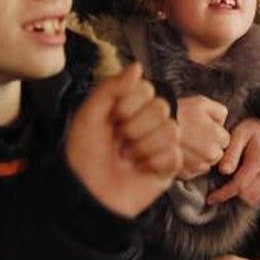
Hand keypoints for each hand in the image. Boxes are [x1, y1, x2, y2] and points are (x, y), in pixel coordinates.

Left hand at [65, 63, 180, 218]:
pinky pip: (174, 154)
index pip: (147, 89)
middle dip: (135, 127)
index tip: (113, 119)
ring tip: (128, 157)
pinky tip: (140, 169)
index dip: (129, 104)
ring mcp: (161, 144)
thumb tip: (137, 66)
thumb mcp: (89, 115)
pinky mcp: (169, 167)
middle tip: (119, 141)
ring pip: (171, 130)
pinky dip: (153, 162)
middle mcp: (148, 122)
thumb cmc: (85, 154)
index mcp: (130, 107)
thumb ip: (111, 87)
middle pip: (162, 108)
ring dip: (143, 146)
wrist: (87, 193)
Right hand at [175, 95, 229, 178]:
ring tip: (185, 145)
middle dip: (208, 147)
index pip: (225, 139)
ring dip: (198, 157)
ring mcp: (197, 166)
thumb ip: (220, 111)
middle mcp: (210, 155)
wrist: (153, 126)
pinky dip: (187, 164)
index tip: (202, 128)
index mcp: (218, 137)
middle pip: (216, 154)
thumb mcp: (202, 102)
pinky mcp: (184, 174)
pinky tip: (179, 152)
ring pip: (205, 164)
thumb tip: (222, 123)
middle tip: (192, 136)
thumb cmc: (178, 112)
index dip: (214, 133)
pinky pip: (192, 172)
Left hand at [207, 117, 259, 205]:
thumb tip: (223, 171)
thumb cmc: (253, 131)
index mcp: (259, 160)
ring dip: (240, 196)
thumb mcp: (239, 135)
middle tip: (219, 188)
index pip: (239, 185)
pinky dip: (249, 195)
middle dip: (231, 194)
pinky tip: (242, 185)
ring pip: (253, 200)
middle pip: (246, 195)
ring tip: (230, 185)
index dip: (223, 194)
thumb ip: (231, 153)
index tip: (211, 198)